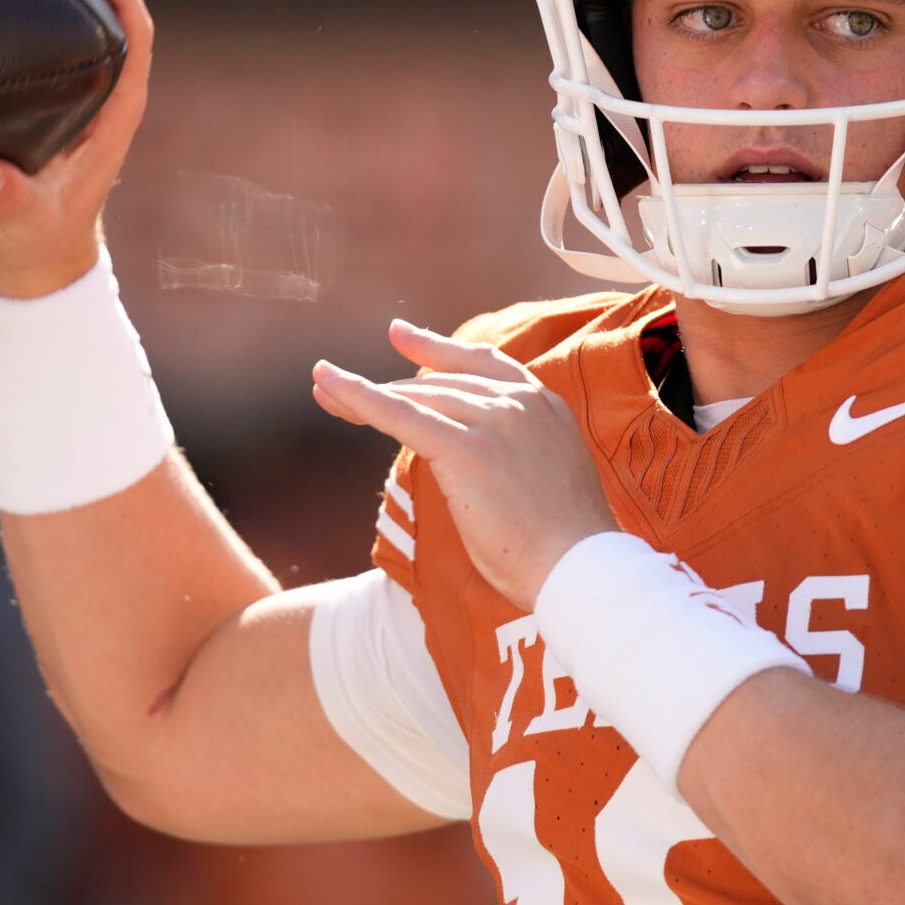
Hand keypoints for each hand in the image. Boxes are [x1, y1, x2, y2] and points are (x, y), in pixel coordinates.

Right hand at [0, 0, 153, 299]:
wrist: (34, 254)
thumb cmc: (37, 238)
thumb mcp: (22, 220)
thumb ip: (7, 198)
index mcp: (116, 111)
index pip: (134, 35)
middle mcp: (102, 85)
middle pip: (104, 1)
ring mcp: (74, 79)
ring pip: (71, 2)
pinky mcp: (44, 80)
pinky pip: (37, 19)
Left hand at [311, 321, 620, 610]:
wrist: (582, 569)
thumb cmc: (564, 547)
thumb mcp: (548, 482)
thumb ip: (518, 456)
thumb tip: (482, 466)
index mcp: (545, 407)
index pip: (484, 364)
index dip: (438, 348)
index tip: (401, 335)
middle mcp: (522, 403)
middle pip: (439, 381)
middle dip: (386, 386)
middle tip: (334, 386)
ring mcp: (497, 421)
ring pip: (417, 396)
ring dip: (363, 394)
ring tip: (323, 391)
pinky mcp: (468, 448)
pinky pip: (401, 416)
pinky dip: (360, 398)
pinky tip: (330, 387)